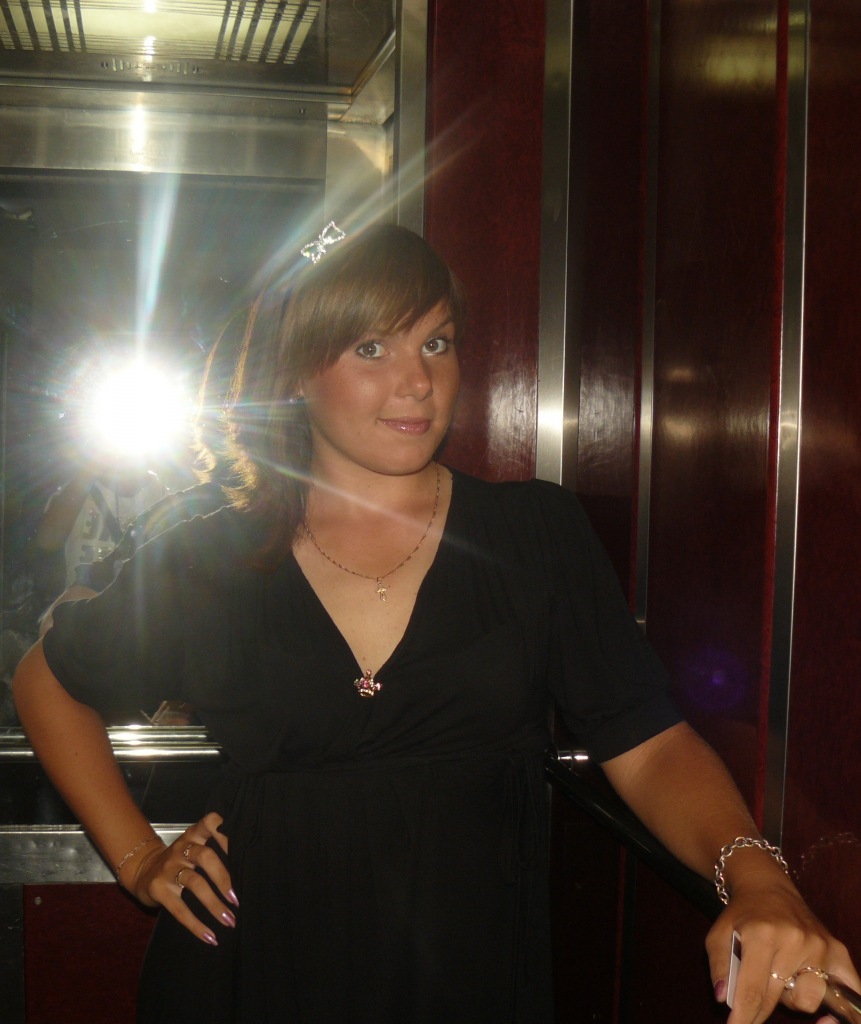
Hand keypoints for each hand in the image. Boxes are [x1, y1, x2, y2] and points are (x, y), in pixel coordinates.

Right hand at [125, 812, 237, 946]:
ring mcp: (168, 868)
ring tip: (230, 921)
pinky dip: (196, 925)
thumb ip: (213, 849)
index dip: (226, 833)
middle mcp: (181, 848)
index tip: (243, 851)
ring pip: (195, 883)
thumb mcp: (192, 846)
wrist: (142, 871)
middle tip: (237, 899)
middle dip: (224, 879)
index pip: (210, 822)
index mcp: (193, 835)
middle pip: (206, 856)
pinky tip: (210, 937)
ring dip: (215, 905)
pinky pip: (180, 909)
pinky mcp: (159, 889)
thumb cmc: (179, 860)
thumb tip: (249, 869)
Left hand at [707, 876, 860, 1023]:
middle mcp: (795, 940)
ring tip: (781, 982)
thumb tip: (724, 999)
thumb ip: (718, 967)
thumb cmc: (741, 915)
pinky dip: (844, 1010)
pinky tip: (829, 1018)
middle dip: (760, 1011)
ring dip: (792, 1001)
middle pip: (780, 999)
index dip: (743, 1017)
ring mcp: (820, 946)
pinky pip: (851, 990)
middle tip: (750, 1007)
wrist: (767, 887)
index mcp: (762, 935)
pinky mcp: (838, 951)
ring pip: (809, 1000)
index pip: (753, 990)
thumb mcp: (718, 935)